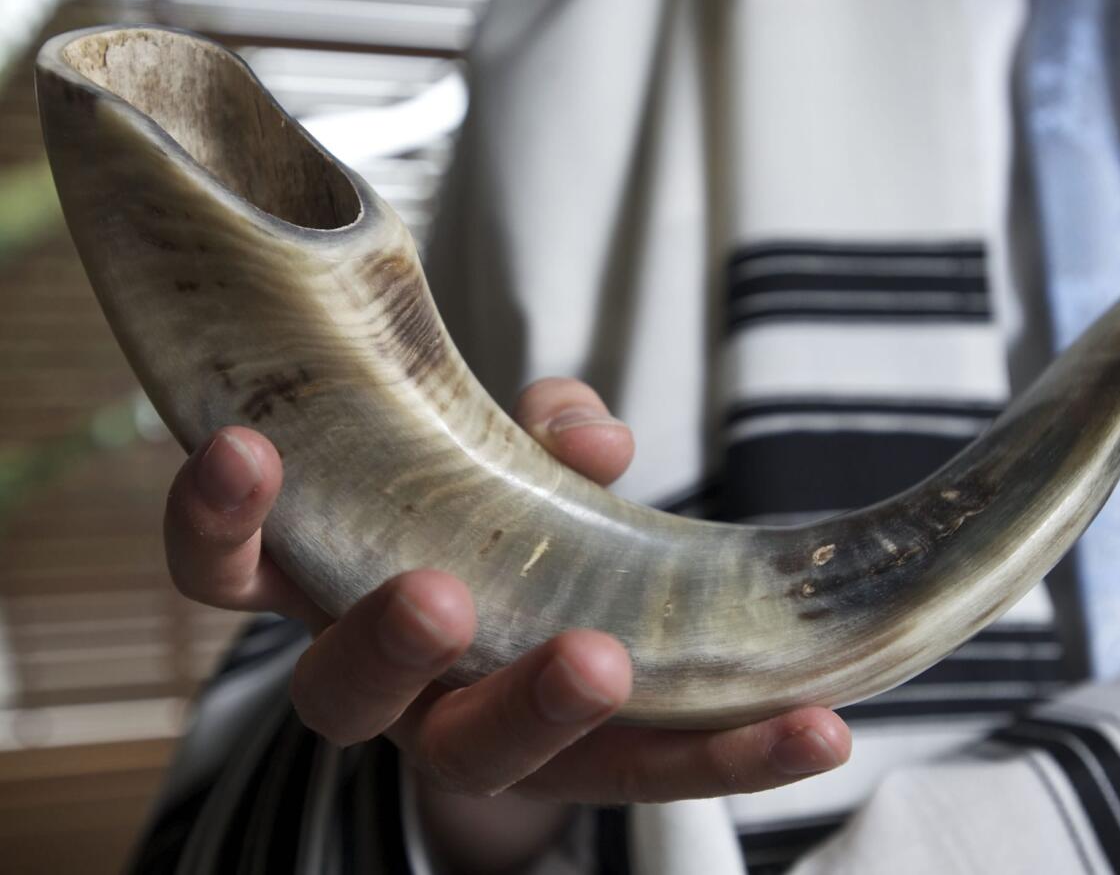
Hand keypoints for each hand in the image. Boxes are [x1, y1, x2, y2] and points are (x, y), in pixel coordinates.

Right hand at [164, 377, 849, 848]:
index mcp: (330, 589)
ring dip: (543, 712)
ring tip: (602, 663)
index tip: (242, 448)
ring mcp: (479, 734)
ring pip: (481, 754)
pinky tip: (818, 726)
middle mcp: (382, 679)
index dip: (216, 520)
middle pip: (342, 697)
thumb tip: (592, 433)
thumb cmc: (477, 524)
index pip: (228, 569)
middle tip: (436, 597)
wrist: (518, 638)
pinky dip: (732, 753)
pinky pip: (649, 772)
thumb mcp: (491, 468)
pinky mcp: (586, 772)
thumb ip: (528, 443)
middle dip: (381, 646)